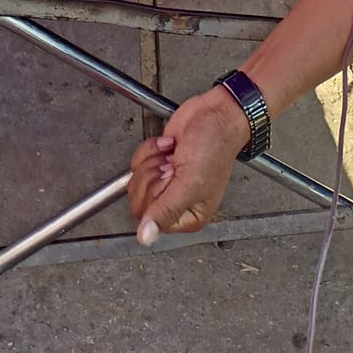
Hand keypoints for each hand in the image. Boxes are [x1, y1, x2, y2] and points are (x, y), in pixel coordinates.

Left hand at [128, 87, 248, 244]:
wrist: (215, 114)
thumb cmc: (214, 147)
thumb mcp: (190, 183)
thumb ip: (165, 211)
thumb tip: (145, 238)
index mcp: (188, 216)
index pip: (150, 218)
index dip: (156, 194)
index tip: (172, 178)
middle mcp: (175, 202)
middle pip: (139, 200)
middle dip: (154, 175)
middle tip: (174, 166)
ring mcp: (165, 182)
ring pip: (136, 180)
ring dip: (153, 160)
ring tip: (175, 156)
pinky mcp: (158, 162)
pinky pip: (137, 161)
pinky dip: (151, 148)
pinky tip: (170, 145)